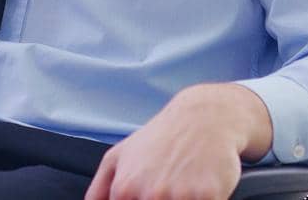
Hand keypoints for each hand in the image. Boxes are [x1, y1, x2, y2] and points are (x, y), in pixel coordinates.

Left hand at [84, 83, 272, 199]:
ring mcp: (179, 196)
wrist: (203, 116)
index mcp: (125, 189)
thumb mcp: (118, 155)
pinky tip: (200, 185)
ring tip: (182, 186)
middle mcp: (150, 195)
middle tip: (166, 185)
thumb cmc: (161, 138)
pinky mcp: (208, 196)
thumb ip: (99, 188)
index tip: (145, 195)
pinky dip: (203, 199)